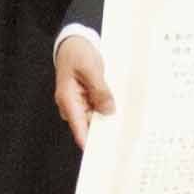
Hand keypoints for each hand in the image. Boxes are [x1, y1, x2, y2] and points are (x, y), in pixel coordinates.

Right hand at [54, 34, 114, 149]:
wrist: (73, 41)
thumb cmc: (77, 52)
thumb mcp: (91, 68)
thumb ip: (100, 90)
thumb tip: (108, 110)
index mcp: (67, 100)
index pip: (79, 128)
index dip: (90, 142)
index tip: (102, 152)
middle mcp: (72, 105)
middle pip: (89, 125)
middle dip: (105, 129)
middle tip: (123, 136)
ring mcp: (79, 103)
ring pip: (95, 117)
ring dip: (108, 117)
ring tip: (125, 120)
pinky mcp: (87, 98)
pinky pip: (98, 108)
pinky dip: (108, 108)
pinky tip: (120, 107)